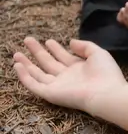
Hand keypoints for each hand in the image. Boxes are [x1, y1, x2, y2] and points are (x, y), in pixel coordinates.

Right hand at [13, 37, 127, 113]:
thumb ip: (85, 46)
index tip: (48, 40)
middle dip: (38, 52)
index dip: (56, 48)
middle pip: (48, 63)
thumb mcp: (98, 53)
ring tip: (17, 53)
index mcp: (79, 68)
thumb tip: (70, 42)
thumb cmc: (106, 73)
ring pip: (38, 74)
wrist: (106, 93)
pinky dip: (25, 77)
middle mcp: (67, 77)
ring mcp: (58, 85)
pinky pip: (34, 85)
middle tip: (27, 40)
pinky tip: (17, 66)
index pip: (63, 56)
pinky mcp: (51, 94)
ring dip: (27, 64)